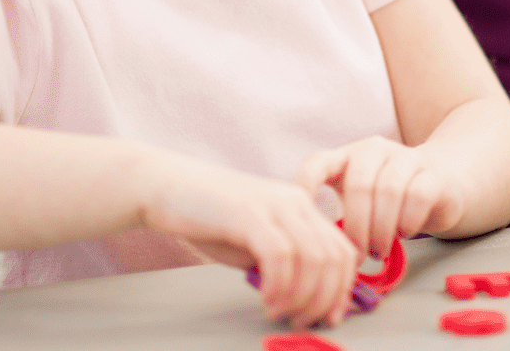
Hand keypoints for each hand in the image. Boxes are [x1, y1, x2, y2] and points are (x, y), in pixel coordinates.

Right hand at [140, 162, 358, 328]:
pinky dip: (279, 285)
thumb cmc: (210, 219)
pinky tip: (265, 298)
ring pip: (313, 259)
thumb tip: (305, 299)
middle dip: (323, 299)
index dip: (342, 290)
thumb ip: (283, 264)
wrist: (167, 187)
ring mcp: (274, 205)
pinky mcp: (248, 213)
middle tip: (300, 321)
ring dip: (300, 297)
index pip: (342, 251)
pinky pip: (280, 256)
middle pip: (333, 258)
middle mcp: (296, 202)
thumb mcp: (256, 244)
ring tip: (278, 313)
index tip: (329, 317)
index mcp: (302, 208)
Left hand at [297, 136, 464, 260]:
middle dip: (357, 227)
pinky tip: (404, 233)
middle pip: (359, 184)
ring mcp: (406, 157)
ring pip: (389, 191)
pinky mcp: (432, 173)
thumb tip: (316, 254)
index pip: (317, 163)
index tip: (305, 223)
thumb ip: (337, 220)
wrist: (442, 181)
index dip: (305, 189)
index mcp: (348, 157)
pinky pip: (417, 196)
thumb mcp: (359, 203)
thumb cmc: (388, 201)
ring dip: (382, 230)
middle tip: (359, 257)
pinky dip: (407, 221)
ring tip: (379, 252)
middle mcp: (374, 150)